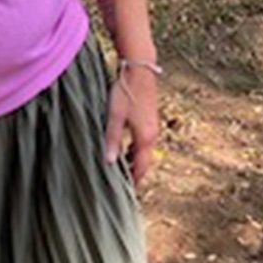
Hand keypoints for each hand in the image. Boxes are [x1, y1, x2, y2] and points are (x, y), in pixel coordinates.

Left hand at [104, 65, 159, 185]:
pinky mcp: (150, 119)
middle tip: (118, 184)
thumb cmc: (125, 92)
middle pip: (144, 161)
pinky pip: (144, 142)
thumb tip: (110, 162)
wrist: (140, 69)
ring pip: (144, 151)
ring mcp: (153, 126)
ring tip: (118, 169)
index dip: (133, 181)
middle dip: (133, 173)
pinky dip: (135, 150)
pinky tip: (123, 149)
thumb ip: (112, 140)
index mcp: (145, 137)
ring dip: (133, 161)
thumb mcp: (114, 117)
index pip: (141, 167)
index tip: (122, 193)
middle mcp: (152, 134)